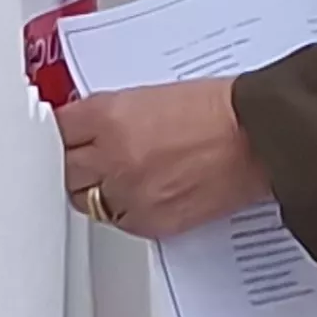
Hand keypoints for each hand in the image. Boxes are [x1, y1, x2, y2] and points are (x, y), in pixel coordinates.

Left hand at [56, 78, 271, 241]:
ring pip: (86, 200)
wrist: (258, 138)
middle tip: (87, 157)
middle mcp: (113, 156)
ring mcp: (130, 193)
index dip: (63, 132)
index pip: (59, 129)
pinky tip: (140, 194)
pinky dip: (124, 210)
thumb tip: (91, 126)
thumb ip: (115, 113)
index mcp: (111, 116)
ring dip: (94, 189)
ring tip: (116, 177)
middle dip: (74, 162)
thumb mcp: (154, 94)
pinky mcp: (150, 221)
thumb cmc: (220, 111)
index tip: (65, 135)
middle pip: (64, 168)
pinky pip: (118, 221)